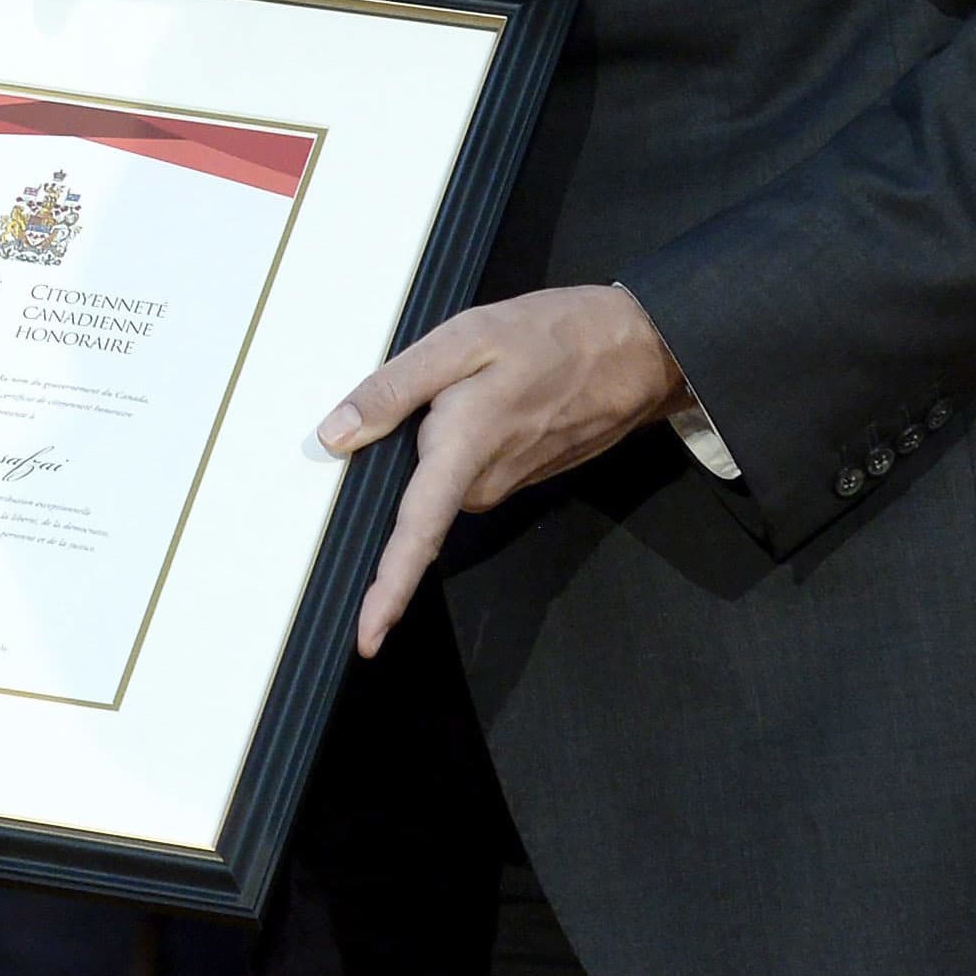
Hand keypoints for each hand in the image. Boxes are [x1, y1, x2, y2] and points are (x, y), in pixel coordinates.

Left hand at [318, 284, 682, 655]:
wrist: (638, 352)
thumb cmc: (556, 337)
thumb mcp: (465, 339)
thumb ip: (395, 389)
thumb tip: (337, 433)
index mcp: (464, 449)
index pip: (417, 535)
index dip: (388, 592)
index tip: (368, 638)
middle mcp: (484, 484)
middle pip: (416, 500)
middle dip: (402, 458)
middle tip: (429, 392)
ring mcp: (505, 485)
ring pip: (442, 481)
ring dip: (438, 442)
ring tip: (462, 382)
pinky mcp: (518, 477)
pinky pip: (467, 470)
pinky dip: (460, 442)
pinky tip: (483, 400)